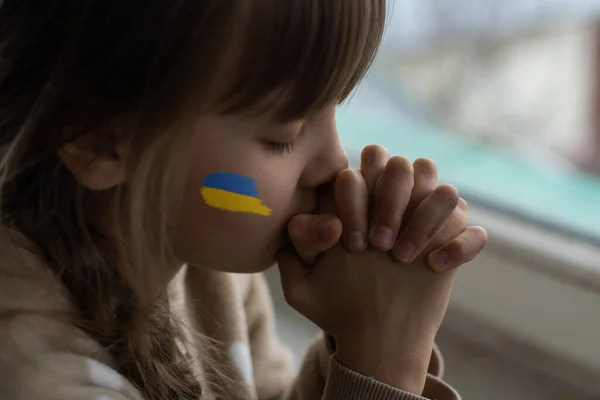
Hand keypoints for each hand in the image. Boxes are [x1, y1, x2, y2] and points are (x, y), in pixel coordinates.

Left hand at [279, 148, 487, 393]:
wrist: (374, 338)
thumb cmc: (335, 307)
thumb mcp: (301, 285)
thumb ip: (298, 246)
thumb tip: (330, 223)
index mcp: (358, 204)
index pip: (358, 170)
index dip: (353, 198)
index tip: (350, 244)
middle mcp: (394, 205)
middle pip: (401, 164)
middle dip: (389, 197)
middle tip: (378, 244)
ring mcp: (427, 223)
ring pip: (443, 188)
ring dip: (425, 217)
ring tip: (402, 257)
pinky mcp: (454, 246)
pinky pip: (473, 229)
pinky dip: (459, 245)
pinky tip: (435, 267)